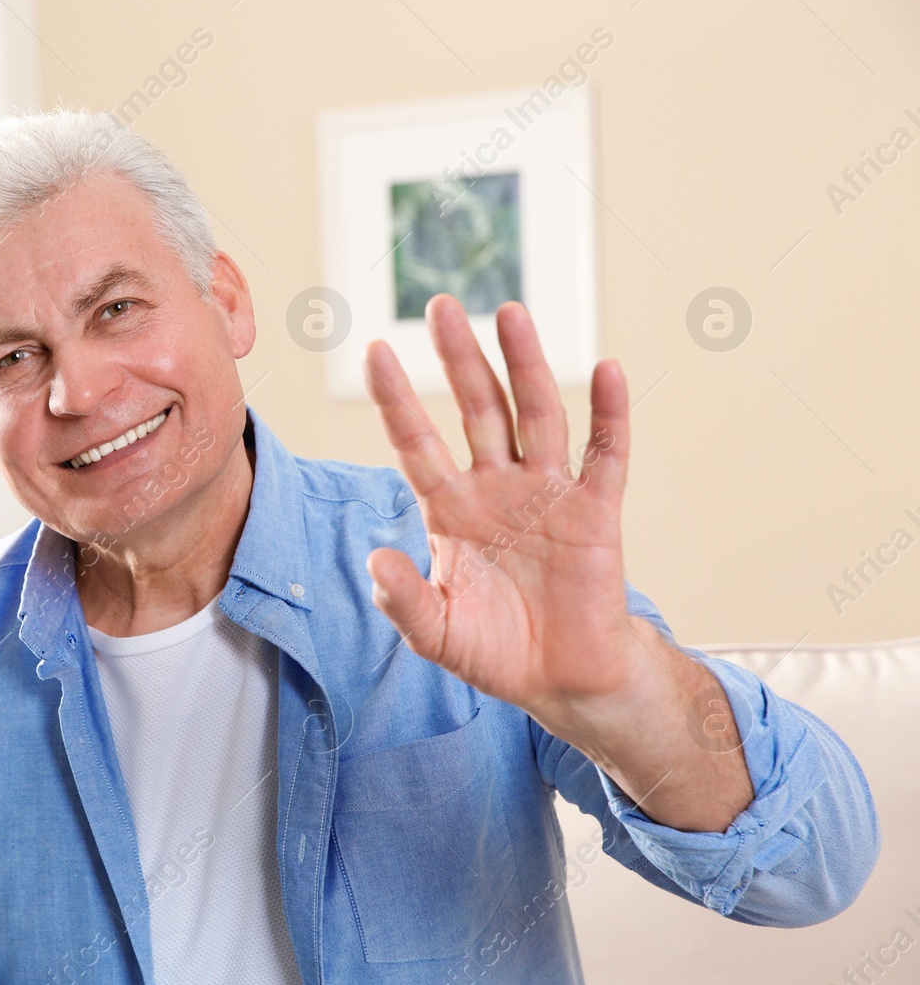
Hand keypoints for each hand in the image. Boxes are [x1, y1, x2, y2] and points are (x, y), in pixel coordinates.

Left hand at [364, 295, 649, 739]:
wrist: (560, 680)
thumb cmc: (494, 650)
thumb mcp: (435, 634)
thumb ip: (403, 601)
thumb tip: (375, 561)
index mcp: (450, 509)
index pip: (416, 441)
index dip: (397, 398)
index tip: (375, 350)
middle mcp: (497, 487)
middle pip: (476, 408)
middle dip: (460, 357)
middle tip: (441, 305)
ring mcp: (547, 494)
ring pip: (536, 415)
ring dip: (525, 365)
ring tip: (510, 313)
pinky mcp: (596, 513)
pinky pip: (604, 455)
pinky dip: (609, 413)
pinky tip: (605, 370)